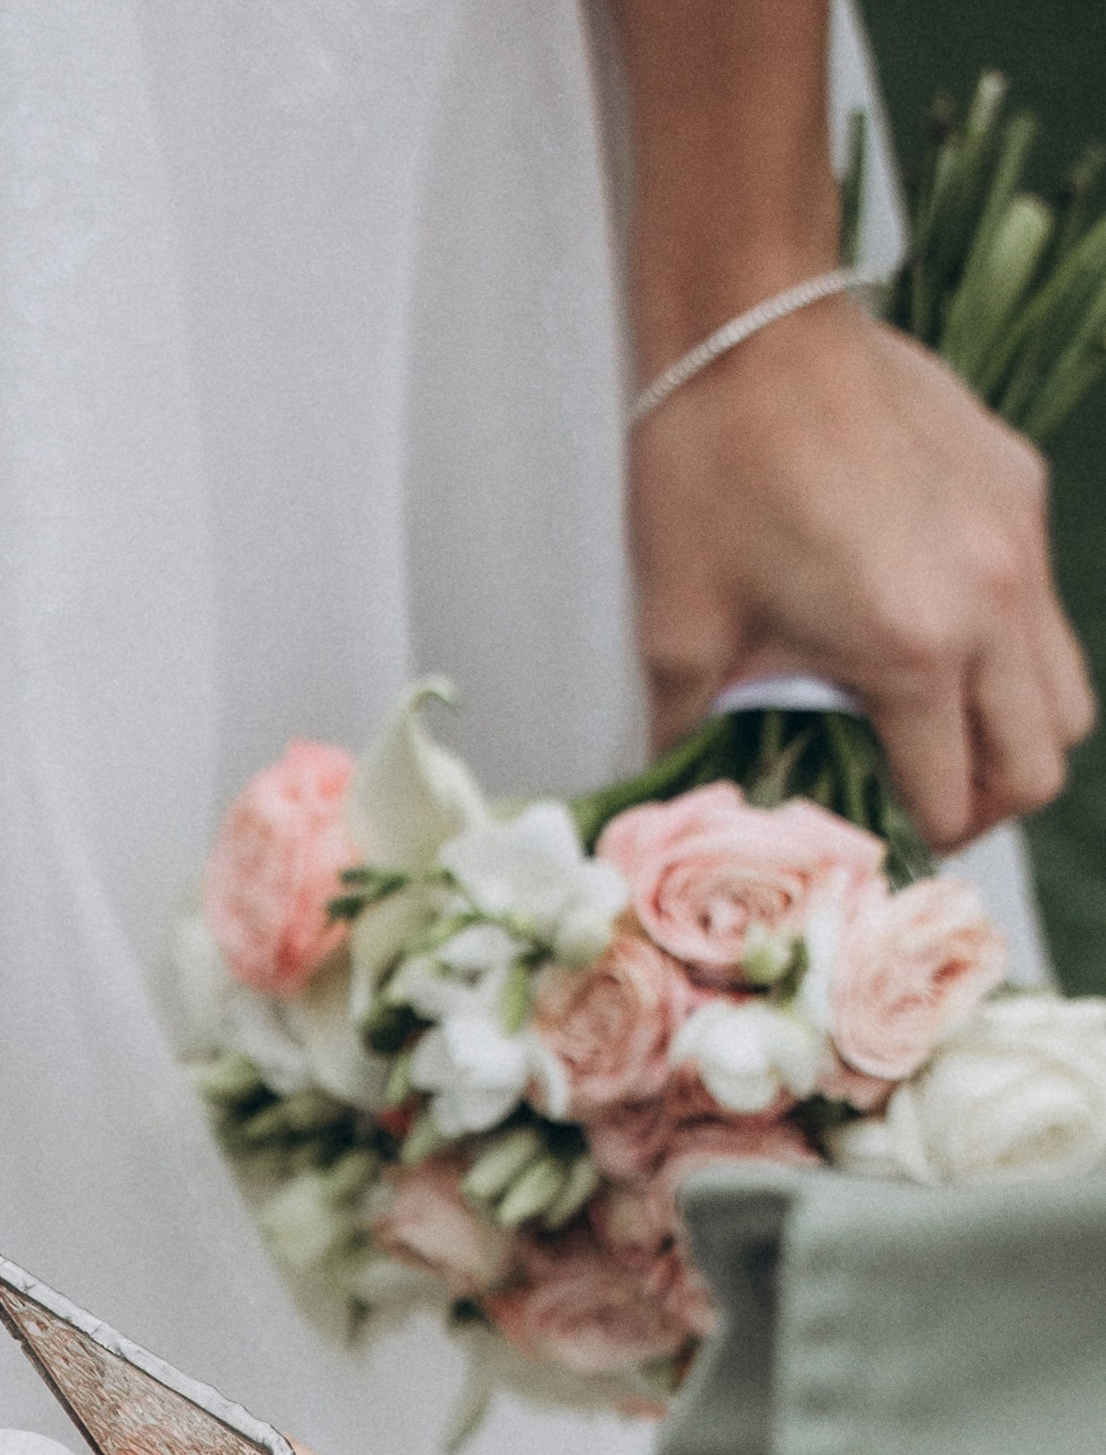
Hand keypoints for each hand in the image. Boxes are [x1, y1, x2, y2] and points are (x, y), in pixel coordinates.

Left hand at [630, 297, 1093, 849]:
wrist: (749, 325)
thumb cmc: (706, 475)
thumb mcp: (679, 637)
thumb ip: (699, 738)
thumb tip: (697, 800)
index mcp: (914, 651)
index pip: (956, 800)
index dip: (913, 840)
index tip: (870, 839)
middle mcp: (992, 600)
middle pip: (1040, 763)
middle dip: (981, 806)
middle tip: (915, 802)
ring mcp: (1018, 540)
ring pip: (1064, 692)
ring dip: (1009, 736)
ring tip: (936, 735)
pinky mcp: (1020, 486)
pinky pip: (1044, 606)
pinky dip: (1006, 649)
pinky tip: (930, 635)